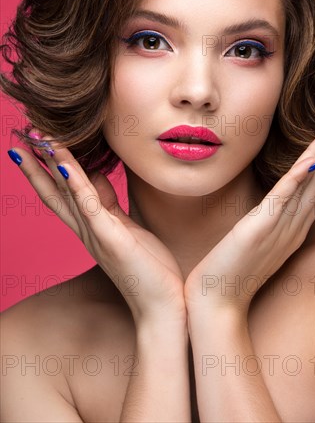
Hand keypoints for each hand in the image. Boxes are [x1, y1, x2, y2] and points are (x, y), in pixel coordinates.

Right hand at [9, 133, 185, 327]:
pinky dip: (77, 185)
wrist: (162, 308)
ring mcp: (96, 235)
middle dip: (37, 164)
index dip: (46, 169)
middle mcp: (86, 231)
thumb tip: (97, 177)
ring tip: (40, 139)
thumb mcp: (125, 227)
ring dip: (53, 164)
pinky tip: (65, 165)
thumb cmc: (148, 269)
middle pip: (54, 192)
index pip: (61, 194)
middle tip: (22, 137)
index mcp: (90, 228)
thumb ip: (108, 204)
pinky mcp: (111, 239)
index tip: (35, 145)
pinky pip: (90, 207)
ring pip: (68, 193)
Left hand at [184, 116, 314, 319]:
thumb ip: (270, 221)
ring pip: (309, 186)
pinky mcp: (259, 230)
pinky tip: (311, 159)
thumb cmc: (233, 271)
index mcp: (293, 228)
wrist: (216, 303)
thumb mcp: (258, 241)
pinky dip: (298, 179)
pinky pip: (283, 199)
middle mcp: (294, 227)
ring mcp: (279, 229)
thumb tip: (273, 205)